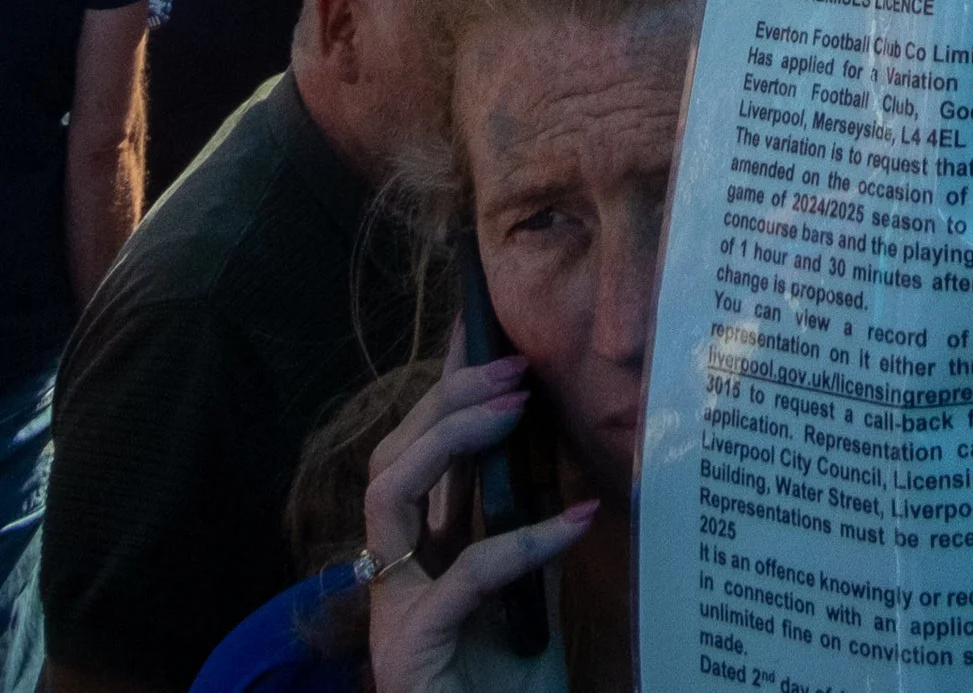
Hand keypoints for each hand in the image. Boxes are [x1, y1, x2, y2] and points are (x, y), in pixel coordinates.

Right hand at [362, 353, 594, 692]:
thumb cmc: (511, 692)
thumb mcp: (531, 596)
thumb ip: (531, 533)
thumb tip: (563, 459)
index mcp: (419, 558)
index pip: (417, 452)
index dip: (442, 388)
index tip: (477, 326)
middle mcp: (393, 578)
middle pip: (391, 457)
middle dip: (447, 399)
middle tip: (515, 366)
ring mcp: (392, 613)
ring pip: (387, 493)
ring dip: (451, 439)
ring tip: (515, 408)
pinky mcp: (408, 650)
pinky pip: (461, 574)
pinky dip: (519, 540)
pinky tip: (573, 522)